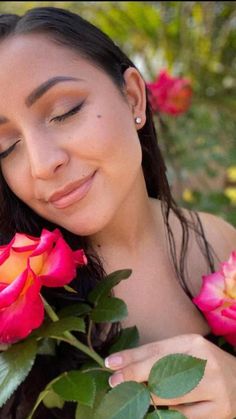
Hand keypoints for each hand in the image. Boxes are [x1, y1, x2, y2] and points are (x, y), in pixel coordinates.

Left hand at [105, 334, 235, 418]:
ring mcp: (214, 387)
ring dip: (148, 400)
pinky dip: (168, 415)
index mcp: (193, 343)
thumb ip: (156, 356)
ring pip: (171, 397)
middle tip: (116, 384)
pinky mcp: (219, 410)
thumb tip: (120, 364)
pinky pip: (185, 417)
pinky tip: (159, 412)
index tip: (110, 364)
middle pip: (161, 372)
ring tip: (136, 399)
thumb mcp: (184, 352)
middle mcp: (204, 362)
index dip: (131, 359)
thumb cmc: (204, 365)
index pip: (156, 350)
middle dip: (135, 379)